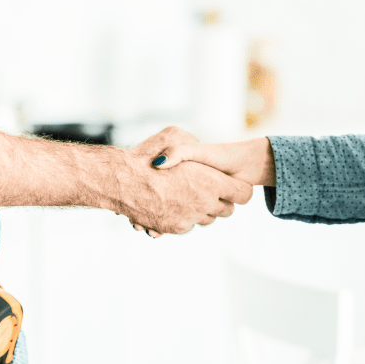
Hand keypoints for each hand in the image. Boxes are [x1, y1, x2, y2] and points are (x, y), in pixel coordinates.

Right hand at [117, 126, 252, 235]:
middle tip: (208, 190)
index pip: (243, 194)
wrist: (121, 181)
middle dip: (220, 201)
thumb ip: (191, 143)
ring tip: (187, 196)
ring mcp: (190, 218)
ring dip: (201, 210)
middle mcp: (205, 203)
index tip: (230, 184)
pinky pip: (188, 226)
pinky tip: (171, 204)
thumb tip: (197, 148)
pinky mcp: (175, 228)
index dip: (238, 189)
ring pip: (207, 220)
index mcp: (212, 181)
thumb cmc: (146, 156)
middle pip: (227, 210)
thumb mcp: (173, 136)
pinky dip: (183, 217)